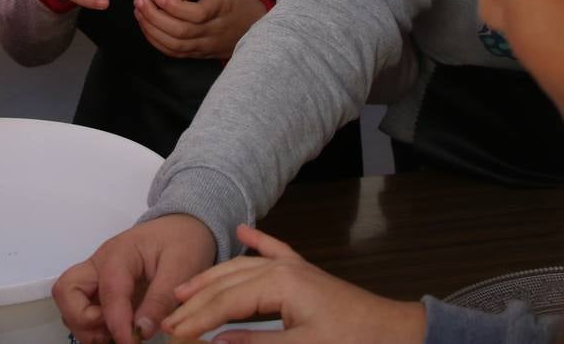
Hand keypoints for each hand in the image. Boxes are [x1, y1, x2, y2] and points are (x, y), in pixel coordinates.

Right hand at [52, 214, 215, 343]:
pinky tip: (119, 331)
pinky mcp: (101, 288)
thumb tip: (141, 331)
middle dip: (83, 320)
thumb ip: (161, 298)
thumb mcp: (182, 266)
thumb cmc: (183, 241)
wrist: (183, 226)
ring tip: (120, 334)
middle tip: (113, 332)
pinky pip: (83, 308)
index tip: (132, 343)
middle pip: (66, 291)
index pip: (108, 292)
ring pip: (69, 303)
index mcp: (120, 254)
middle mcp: (99, 264)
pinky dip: (93, 326)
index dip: (117, 323)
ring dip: (86, 326)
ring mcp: (97, 276)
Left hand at [134, 0, 267, 59]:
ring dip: (152, 29)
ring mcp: (205, 45)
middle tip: (140, 1)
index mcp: (222, 8)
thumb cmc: (235, 1)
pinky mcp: (198, 54)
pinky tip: (146, 27)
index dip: (175, 7)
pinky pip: (174, 52)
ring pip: (175, 45)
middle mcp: (213, 30)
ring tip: (139, 12)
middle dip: (155, 17)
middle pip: (181, 32)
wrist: (254, 27)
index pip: (197, 14)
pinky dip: (156, 41)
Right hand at [163, 226, 425, 343]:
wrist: (396, 335)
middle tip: (167, 321)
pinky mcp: (307, 275)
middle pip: (226, 284)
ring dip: (212, 279)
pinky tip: (242, 232)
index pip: (224, 303)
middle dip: (194, 302)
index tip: (170, 334)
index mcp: (280, 284)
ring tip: (185, 290)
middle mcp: (283, 270)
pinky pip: (275, 252)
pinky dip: (257, 241)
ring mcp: (295, 270)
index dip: (194, 321)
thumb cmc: (354, 343)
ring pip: (242, 269)